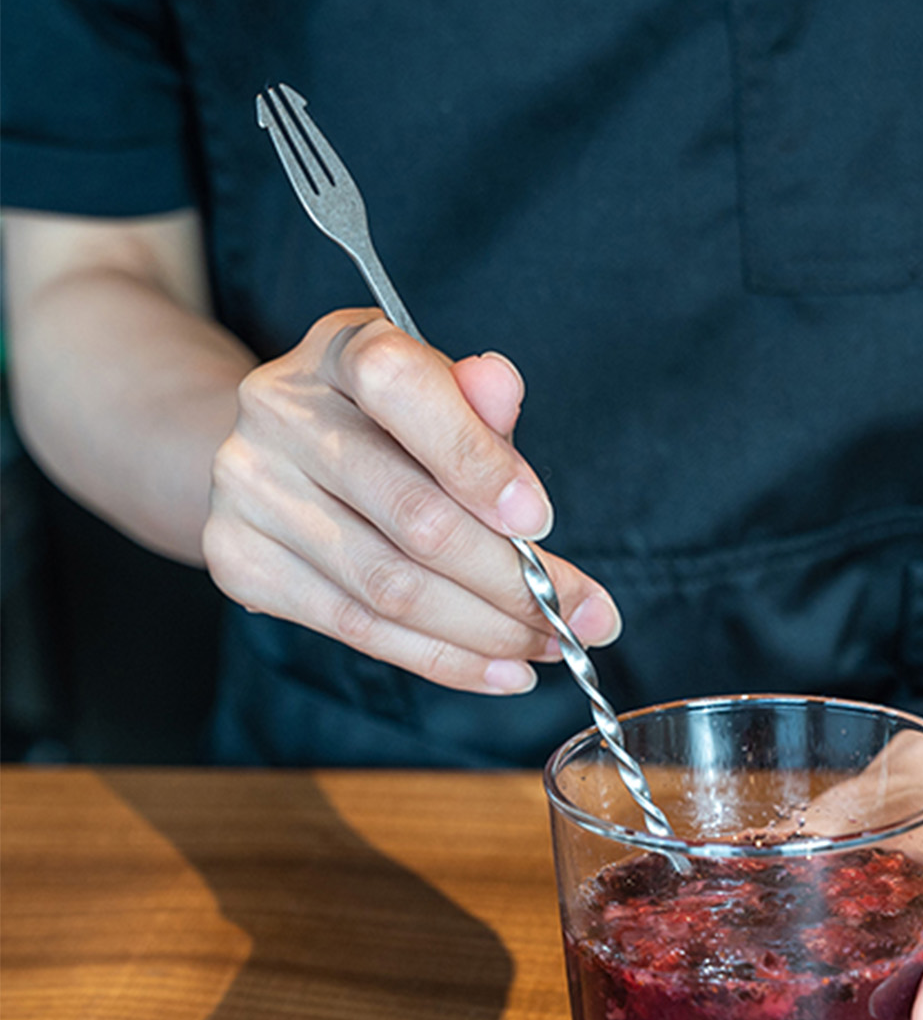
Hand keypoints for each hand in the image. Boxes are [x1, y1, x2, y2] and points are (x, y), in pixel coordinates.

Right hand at [203, 310, 620, 692]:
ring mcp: (249, 491)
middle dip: (515, 580)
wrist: (276, 453)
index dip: (476, 459)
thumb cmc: (384, 423)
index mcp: (339, 350)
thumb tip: (501, 388)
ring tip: (552, 645)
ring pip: (392, 589)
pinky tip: (500, 669)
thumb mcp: (436, 391)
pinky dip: (442, 659)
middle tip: (585, 616)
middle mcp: (279, 413)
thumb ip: (476, 401)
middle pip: (414, 517)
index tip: (541, 521)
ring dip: (489, 631)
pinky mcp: (240, 562)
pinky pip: (359, 629)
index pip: (401, 388)